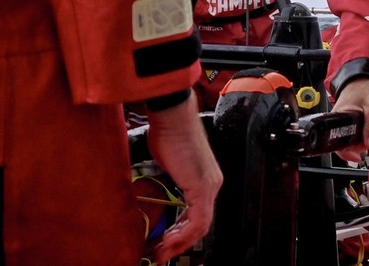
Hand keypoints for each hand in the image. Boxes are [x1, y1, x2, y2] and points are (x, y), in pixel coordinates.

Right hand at [146, 91, 222, 262]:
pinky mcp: (202, 186)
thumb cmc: (168, 133)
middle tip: (162, 252)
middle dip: (180, 241)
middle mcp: (212, 183)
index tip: (166, 242)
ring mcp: (209, 185)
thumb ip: (168, 181)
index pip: (199, 215)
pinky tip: (169, 240)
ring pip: (201, 225)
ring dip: (181, 242)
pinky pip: (198, 220)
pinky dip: (184, 234)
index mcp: (205, 178)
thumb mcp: (166, 164)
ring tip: (162, 251)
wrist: (172, 116)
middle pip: (202, 223)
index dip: (182, 232)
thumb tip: (156, 193)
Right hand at [331, 78, 368, 163]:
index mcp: (339, 118)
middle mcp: (339, 123)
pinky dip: (368, 136)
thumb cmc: (364, 87)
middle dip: (363, 146)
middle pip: (347, 144)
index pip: (338, 143)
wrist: (362, 78)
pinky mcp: (351, 123)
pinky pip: (357, 134)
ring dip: (368, 141)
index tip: (358, 157)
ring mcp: (345, 123)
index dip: (347, 153)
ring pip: (354, 140)